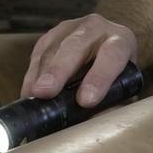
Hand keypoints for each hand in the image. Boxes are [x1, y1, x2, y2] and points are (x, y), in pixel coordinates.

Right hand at [19, 14, 139, 106]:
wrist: (106, 54)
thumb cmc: (116, 76)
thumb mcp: (123, 91)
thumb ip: (113, 106)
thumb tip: (97, 124)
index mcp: (121, 41)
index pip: (112, 55)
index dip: (99, 77)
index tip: (86, 100)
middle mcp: (97, 28)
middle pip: (76, 45)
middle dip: (59, 70)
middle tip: (46, 92)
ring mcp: (71, 28)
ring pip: (53, 48)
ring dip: (40, 73)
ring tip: (33, 95)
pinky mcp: (52, 35)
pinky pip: (38, 52)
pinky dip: (32, 73)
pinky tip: (29, 91)